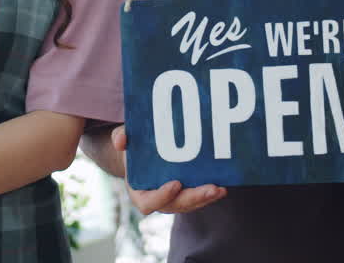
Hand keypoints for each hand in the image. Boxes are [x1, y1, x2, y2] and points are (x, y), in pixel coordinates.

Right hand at [111, 125, 225, 214]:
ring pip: (190, 204)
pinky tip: (224, 185)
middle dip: (194, 198)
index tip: (175, 183)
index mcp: (139, 193)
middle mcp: (158, 200)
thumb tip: (122, 140)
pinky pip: (198, 198)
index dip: (162, 196)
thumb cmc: (131, 148)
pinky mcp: (185, 194)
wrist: (139, 153)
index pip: (149, 203)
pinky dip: (210, 194)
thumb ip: (120, 138)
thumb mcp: (122, 139)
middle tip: (211, 188)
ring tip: (221, 188)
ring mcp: (173, 199)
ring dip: (206, 198)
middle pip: (176, 205)